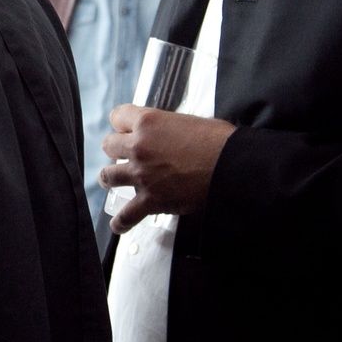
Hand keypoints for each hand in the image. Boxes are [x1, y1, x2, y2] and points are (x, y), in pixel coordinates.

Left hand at [99, 104, 234, 234]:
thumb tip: (168, 134)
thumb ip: (168, 126)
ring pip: (109, 176)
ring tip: (114, 180)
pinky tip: (119, 224)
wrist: (232, 167)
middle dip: (116, 149)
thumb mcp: (189, 121)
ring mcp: (141, 174)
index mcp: (148, 121)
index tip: (125, 129)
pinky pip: (127, 215)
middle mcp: (139, 146)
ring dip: (112, 178)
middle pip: (109, 146)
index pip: (118, 116)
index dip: (122, 123)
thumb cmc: (219, 141)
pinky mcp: (151, 199)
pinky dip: (122, 221)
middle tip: (124, 154)